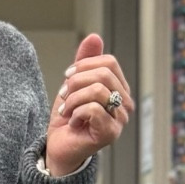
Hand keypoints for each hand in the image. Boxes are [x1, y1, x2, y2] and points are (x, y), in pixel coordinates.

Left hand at [45, 33, 134, 177]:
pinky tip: (73, 123)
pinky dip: (76, 113)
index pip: (109, 62)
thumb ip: (84, 63)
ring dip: (73, 99)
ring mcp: (120, 120)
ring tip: (67, 111)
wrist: (59, 146)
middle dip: (75, 82)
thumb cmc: (68, 118)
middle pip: (103, 74)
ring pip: (97, 90)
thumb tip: (94, 36)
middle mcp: (125, 104)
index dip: (84, 66)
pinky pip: (93, 109)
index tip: (67, 78)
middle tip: (64, 97)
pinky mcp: (110, 133)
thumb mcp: (74, 85)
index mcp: (119, 89)